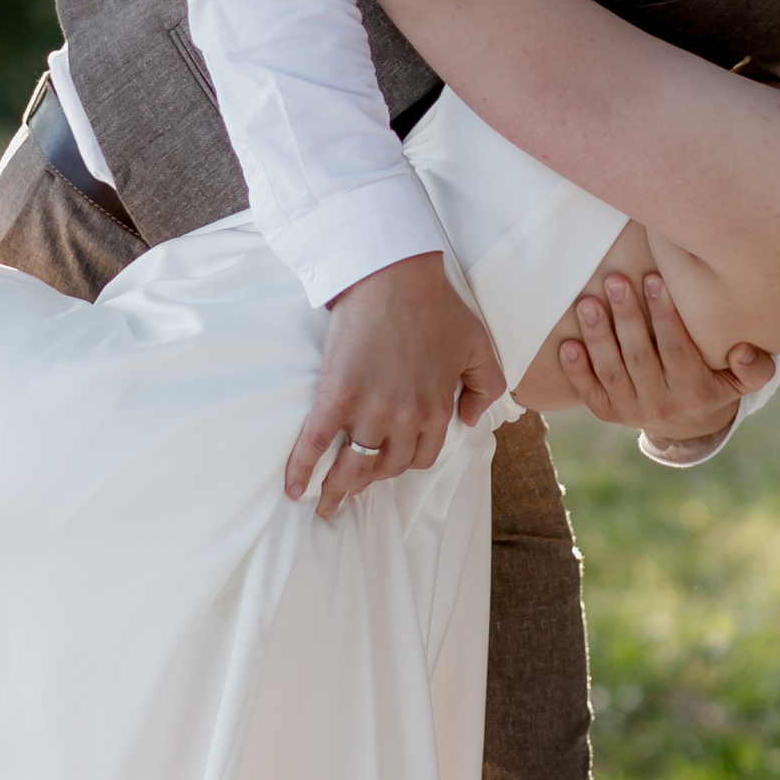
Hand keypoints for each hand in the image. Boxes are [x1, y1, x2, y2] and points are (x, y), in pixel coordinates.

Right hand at [287, 252, 507, 519]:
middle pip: (385, 467)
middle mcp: (405, 420)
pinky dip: (302, 470)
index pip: (421, 458)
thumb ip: (485, 387)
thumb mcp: (480, 347)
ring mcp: (369, 411)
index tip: (389, 462)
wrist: (395, 277)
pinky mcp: (336, 396)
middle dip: (370, 478)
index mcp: (436, 411)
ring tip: (324, 501)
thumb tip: (469, 419)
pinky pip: (315, 444)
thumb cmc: (437, 307)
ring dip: (338, 488)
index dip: (404, 461)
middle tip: (352, 484)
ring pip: (353, 466)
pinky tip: (294, 488)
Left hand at [556, 268, 775, 452]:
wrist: (685, 423)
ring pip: (611, 371)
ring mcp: (631, 411)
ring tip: (588, 303)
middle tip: (615, 280)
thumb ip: (755, 367)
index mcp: (696, 393)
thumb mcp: (742, 381)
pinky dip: (577, 370)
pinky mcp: (608, 413)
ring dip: (597, 336)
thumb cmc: (714, 382)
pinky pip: (589, 391)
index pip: (677, 350)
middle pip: (640, 358)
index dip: (665, 315)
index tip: (654, 279)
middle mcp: (662, 406)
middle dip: (627, 317)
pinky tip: (567, 343)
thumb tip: (743, 351)